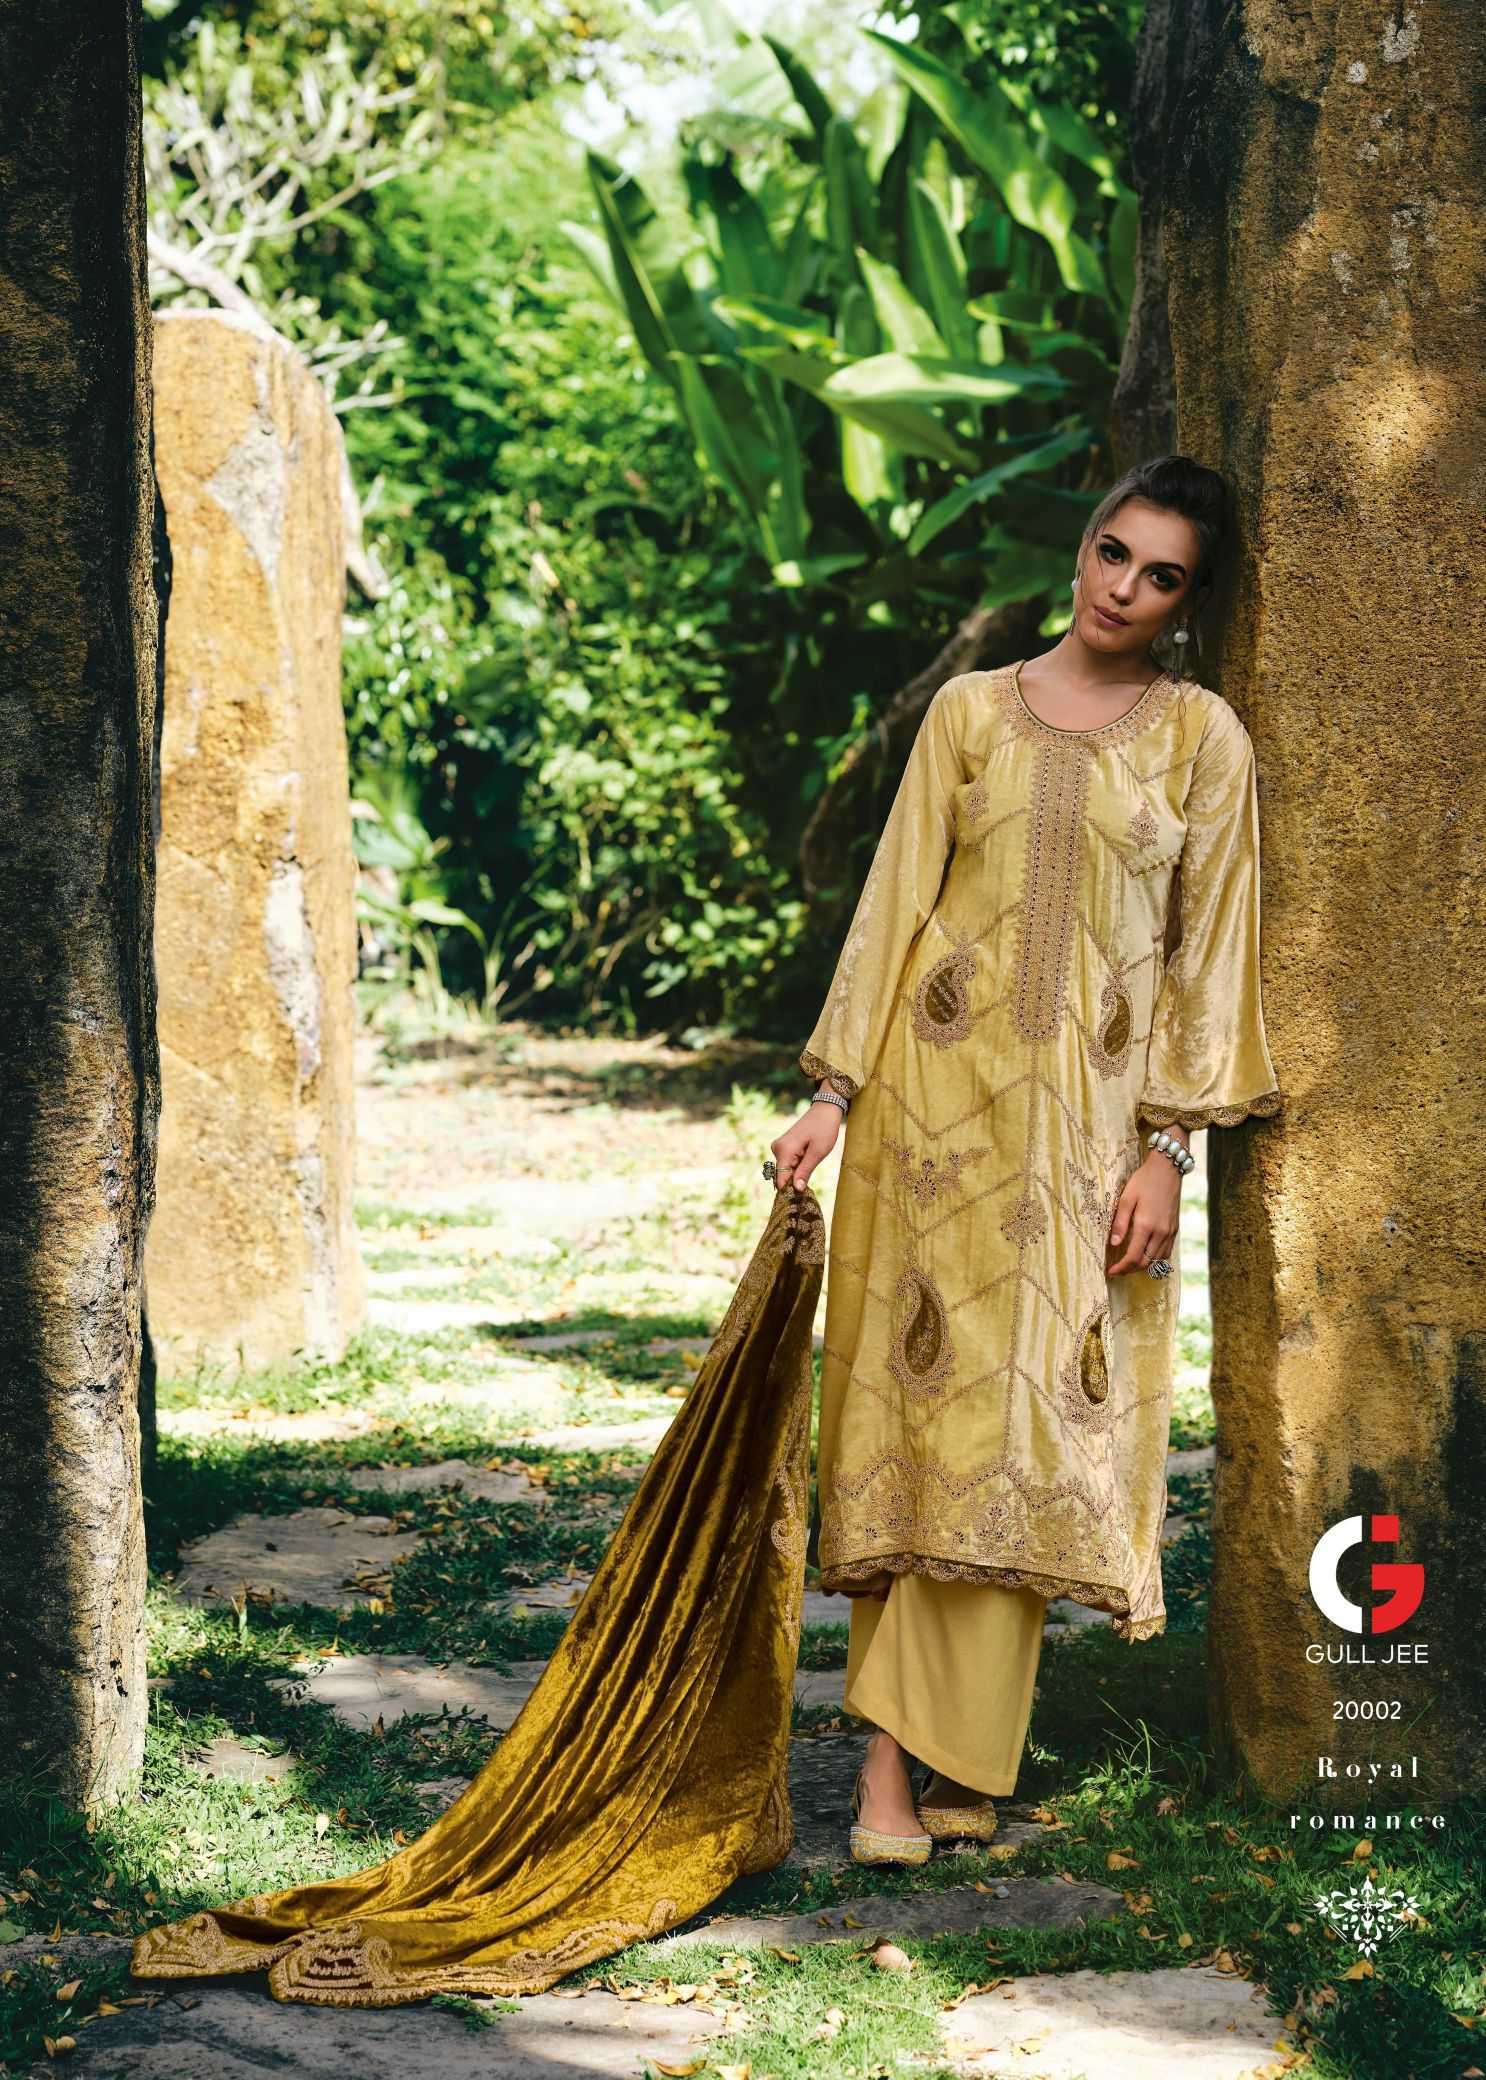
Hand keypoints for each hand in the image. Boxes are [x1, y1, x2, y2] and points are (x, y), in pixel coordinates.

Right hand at [769, 1100, 841, 1193]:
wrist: (825, 1109)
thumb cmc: (824, 1128)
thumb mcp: (818, 1152)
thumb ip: (805, 1171)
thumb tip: (796, 1190)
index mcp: (784, 1151)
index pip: (780, 1180)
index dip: (791, 1191)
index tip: (804, 1196)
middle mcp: (777, 1149)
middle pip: (782, 1176)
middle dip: (796, 1181)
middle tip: (813, 1176)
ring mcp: (779, 1147)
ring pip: (786, 1170)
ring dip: (798, 1172)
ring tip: (812, 1162)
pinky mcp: (783, 1146)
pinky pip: (788, 1163)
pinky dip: (798, 1166)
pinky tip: (808, 1159)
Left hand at [1105, 1153, 1180, 1276]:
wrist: (1167, 1169)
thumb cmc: (1144, 1181)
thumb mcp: (1126, 1198)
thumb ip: (1120, 1222)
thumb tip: (1113, 1244)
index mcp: (1146, 1225)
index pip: (1133, 1256)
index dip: (1121, 1268)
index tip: (1111, 1271)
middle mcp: (1161, 1232)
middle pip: (1146, 1262)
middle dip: (1130, 1270)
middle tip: (1117, 1269)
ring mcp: (1170, 1232)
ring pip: (1157, 1260)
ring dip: (1143, 1266)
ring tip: (1129, 1264)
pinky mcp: (1175, 1229)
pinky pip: (1166, 1252)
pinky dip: (1155, 1259)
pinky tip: (1146, 1255)